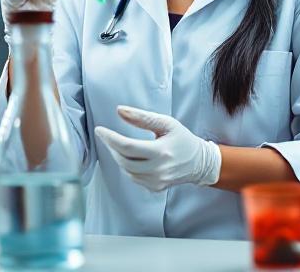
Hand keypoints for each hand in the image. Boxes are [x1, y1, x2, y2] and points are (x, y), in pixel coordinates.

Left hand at [94, 106, 221, 192]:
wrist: (199, 162)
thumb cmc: (182, 139)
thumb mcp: (165, 123)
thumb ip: (141, 117)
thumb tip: (119, 111)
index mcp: (161, 151)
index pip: (127, 146)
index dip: (110, 138)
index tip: (99, 130)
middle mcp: (158, 170)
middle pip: (124, 160)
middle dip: (112, 147)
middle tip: (107, 136)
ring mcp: (156, 182)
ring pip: (127, 170)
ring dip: (118, 156)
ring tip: (118, 145)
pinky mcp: (155, 188)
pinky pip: (134, 178)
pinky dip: (128, 166)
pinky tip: (131, 157)